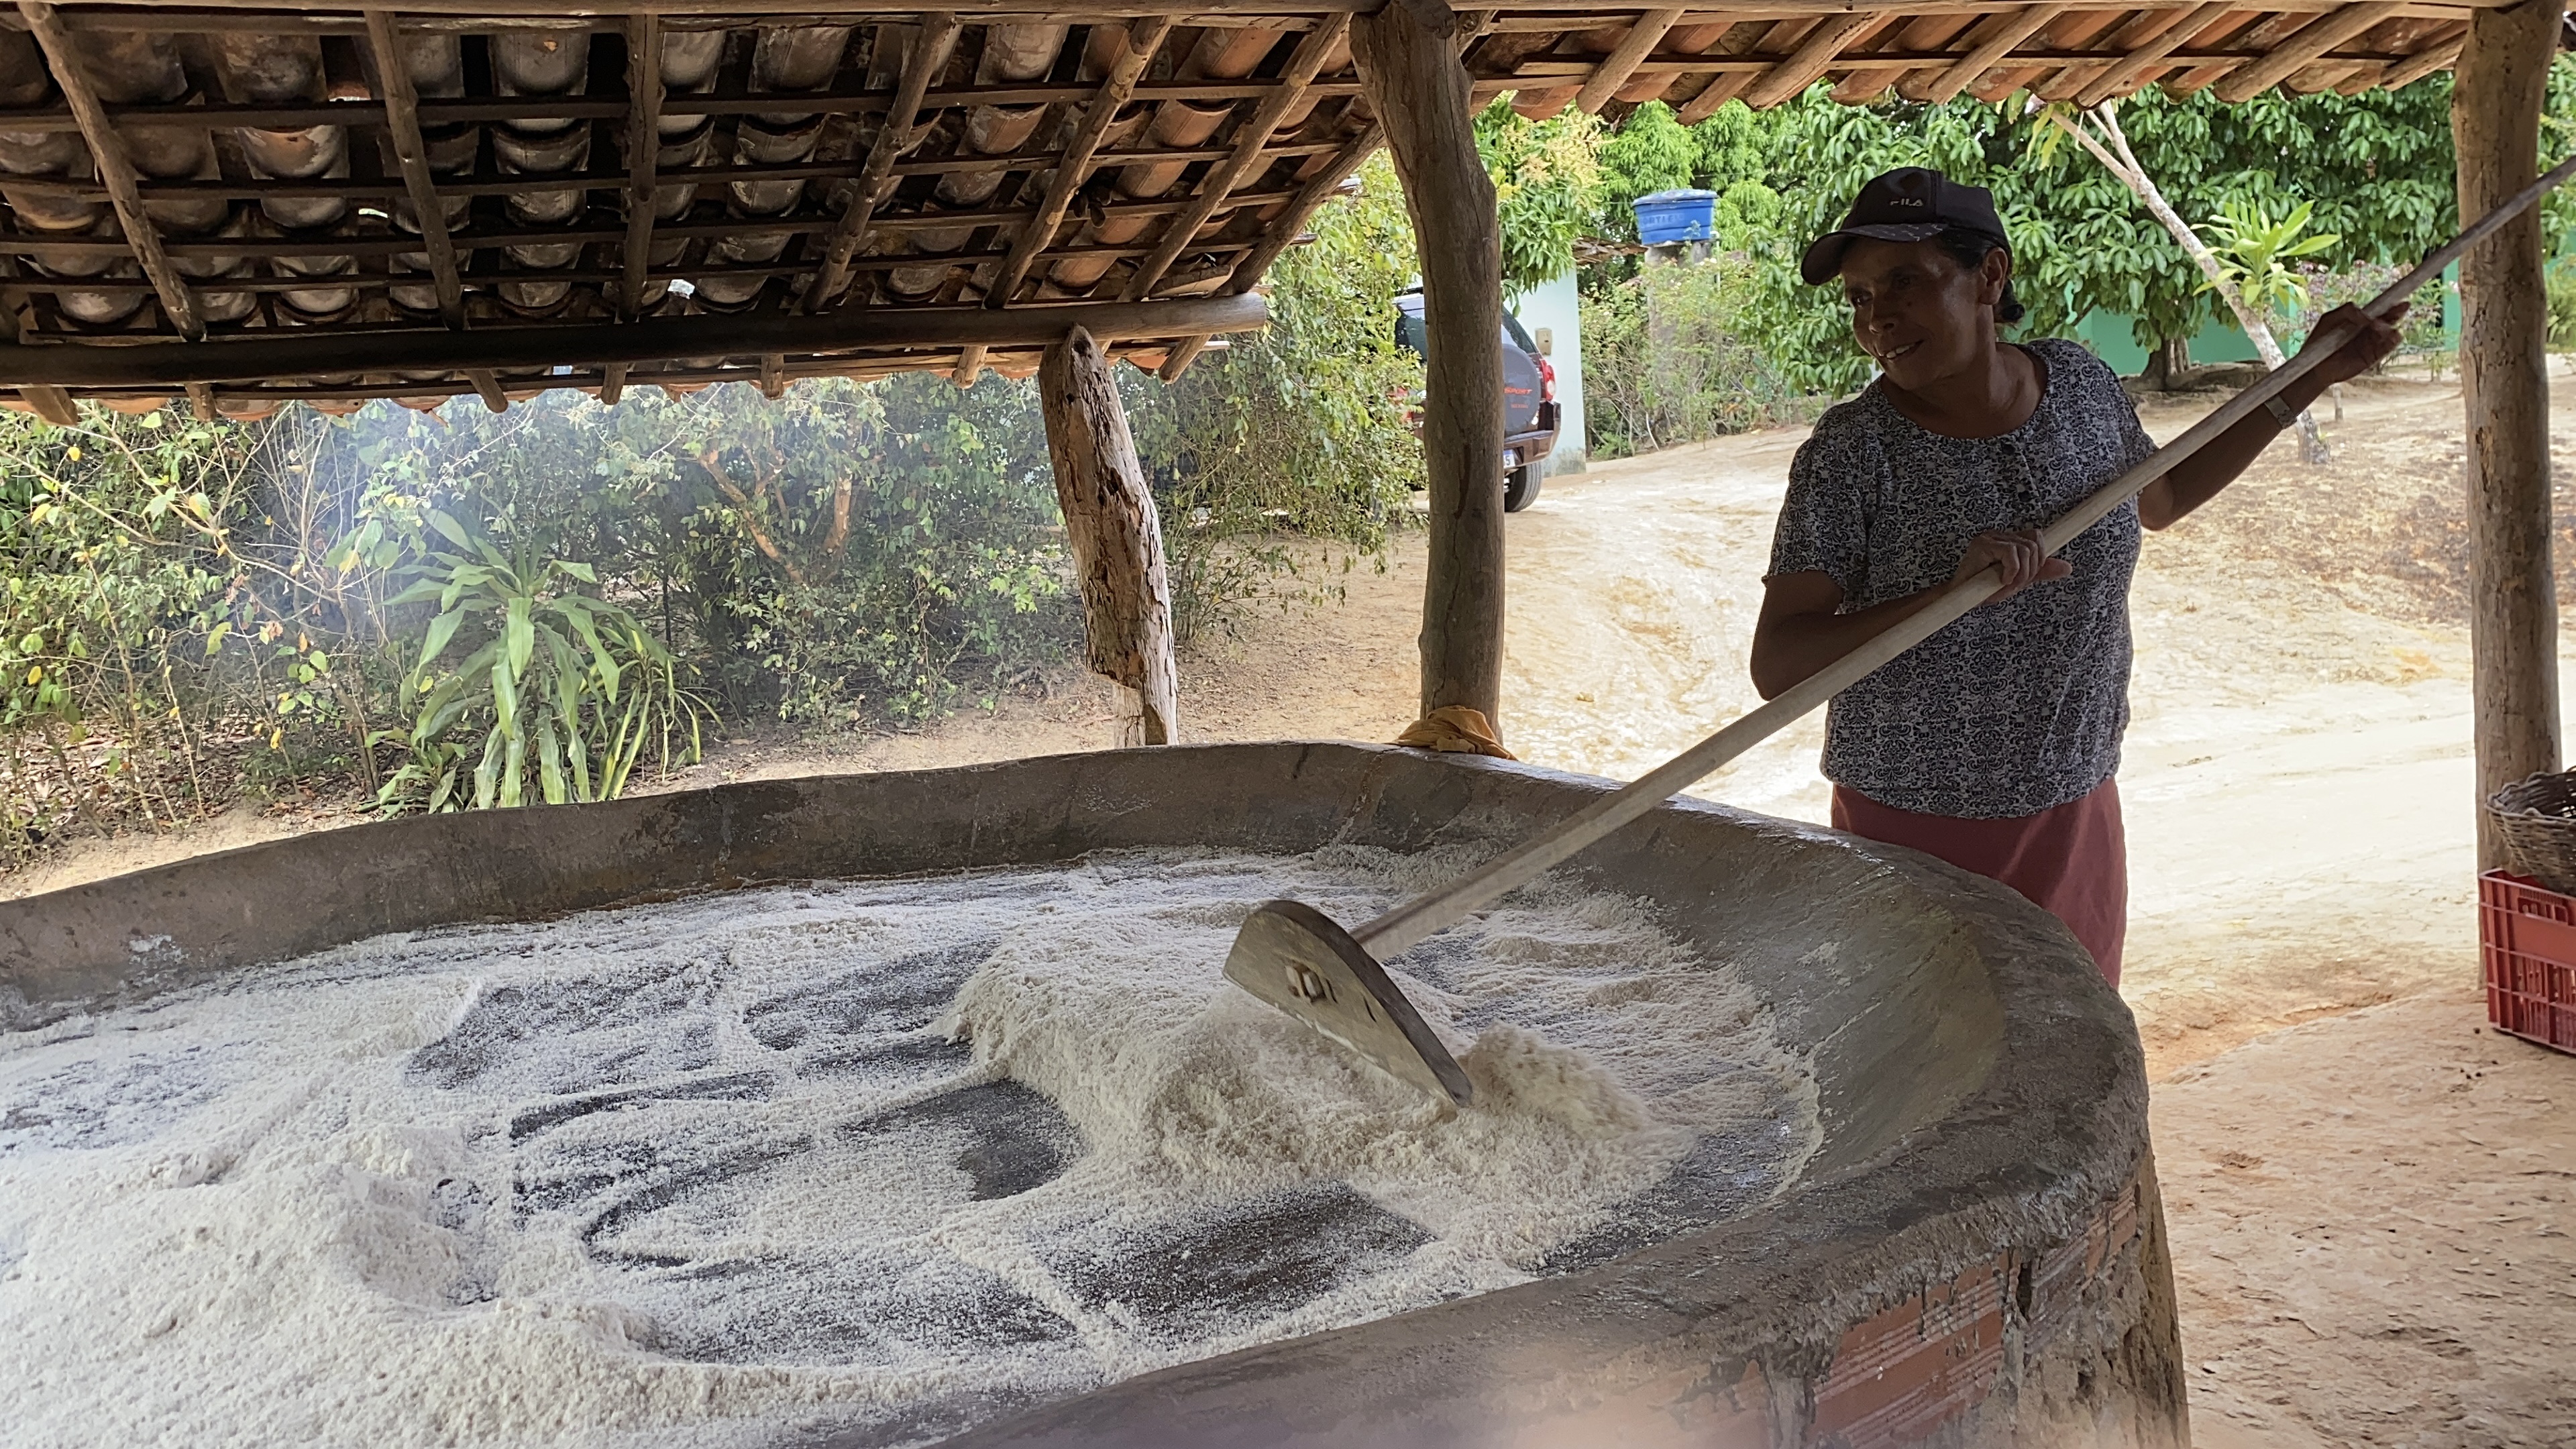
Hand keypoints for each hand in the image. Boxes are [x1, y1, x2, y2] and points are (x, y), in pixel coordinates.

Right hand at [1953, 528, 2070, 602]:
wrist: (1960, 598)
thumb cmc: (1984, 589)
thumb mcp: (2019, 580)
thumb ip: (2040, 572)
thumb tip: (2068, 567)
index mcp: (2008, 540)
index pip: (2036, 536)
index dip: (2040, 556)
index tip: (2029, 576)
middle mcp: (1999, 535)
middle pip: (2034, 544)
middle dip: (2031, 571)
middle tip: (2014, 586)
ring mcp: (1990, 537)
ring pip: (2026, 549)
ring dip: (2021, 574)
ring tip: (2006, 585)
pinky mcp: (1982, 544)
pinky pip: (2011, 553)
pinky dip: (2011, 571)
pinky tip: (2000, 581)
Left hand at [2296, 301, 2405, 387]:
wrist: (2314, 366)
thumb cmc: (2319, 340)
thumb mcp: (2330, 320)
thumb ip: (2347, 312)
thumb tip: (2366, 314)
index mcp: (2361, 320)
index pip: (2379, 310)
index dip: (2390, 305)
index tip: (2399, 300)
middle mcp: (2369, 331)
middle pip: (2388, 320)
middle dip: (2396, 313)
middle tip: (2402, 307)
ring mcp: (2371, 344)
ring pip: (2388, 333)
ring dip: (2389, 328)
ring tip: (2380, 327)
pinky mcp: (2371, 357)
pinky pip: (2385, 348)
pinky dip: (2391, 342)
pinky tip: (2393, 336)